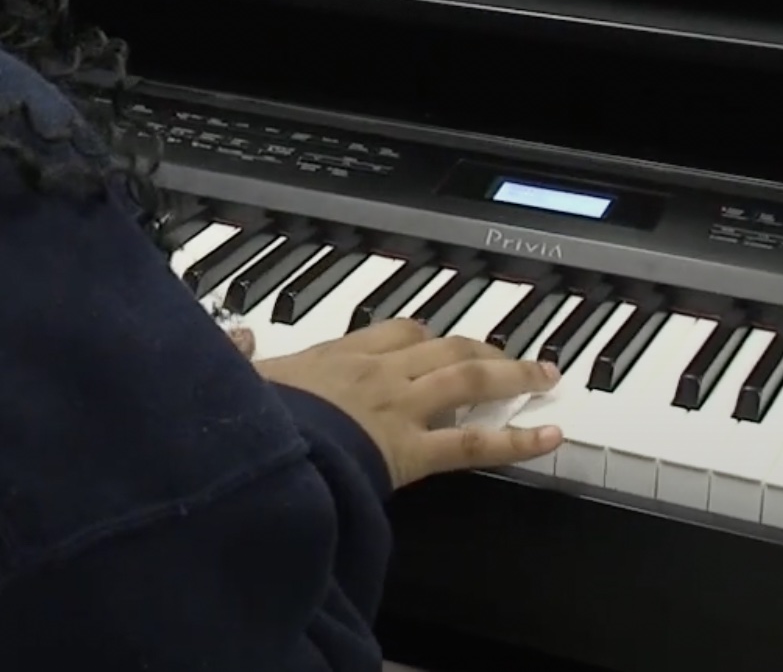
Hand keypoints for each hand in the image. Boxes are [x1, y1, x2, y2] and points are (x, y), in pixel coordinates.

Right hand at [256, 318, 563, 487]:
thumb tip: (233, 336)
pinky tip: (549, 435)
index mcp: (338, 355)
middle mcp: (378, 372)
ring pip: (468, 379)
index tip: (442, 340)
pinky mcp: (411, 450)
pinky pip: (473, 442)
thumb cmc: (246, 418)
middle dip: (482, 348)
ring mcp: (400, 407)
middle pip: (443, 347)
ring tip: (546, 375)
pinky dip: (517, 438)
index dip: (426, 335)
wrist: (260, 450)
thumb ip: (238, 354)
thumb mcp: (238, 378)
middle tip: (512, 355)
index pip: (396, 332)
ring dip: (512, 374)